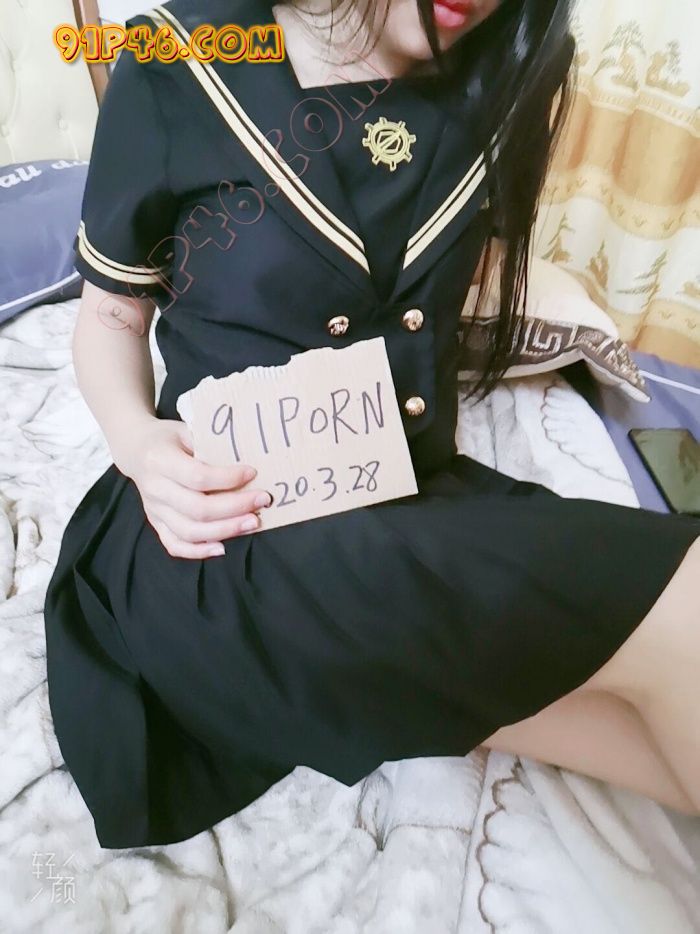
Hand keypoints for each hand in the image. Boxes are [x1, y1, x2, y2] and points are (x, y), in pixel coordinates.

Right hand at [115, 416, 271, 558]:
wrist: (136, 449)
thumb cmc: (169, 438)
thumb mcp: (186, 429)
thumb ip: (210, 444)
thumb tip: (248, 461)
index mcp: (159, 460)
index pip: (197, 476)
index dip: (227, 479)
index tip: (253, 473)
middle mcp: (154, 488)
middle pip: (197, 508)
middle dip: (235, 507)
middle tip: (262, 501)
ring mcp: (154, 509)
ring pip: (189, 531)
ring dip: (225, 531)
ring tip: (252, 523)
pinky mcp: (156, 523)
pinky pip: (175, 545)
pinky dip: (198, 551)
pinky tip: (222, 548)